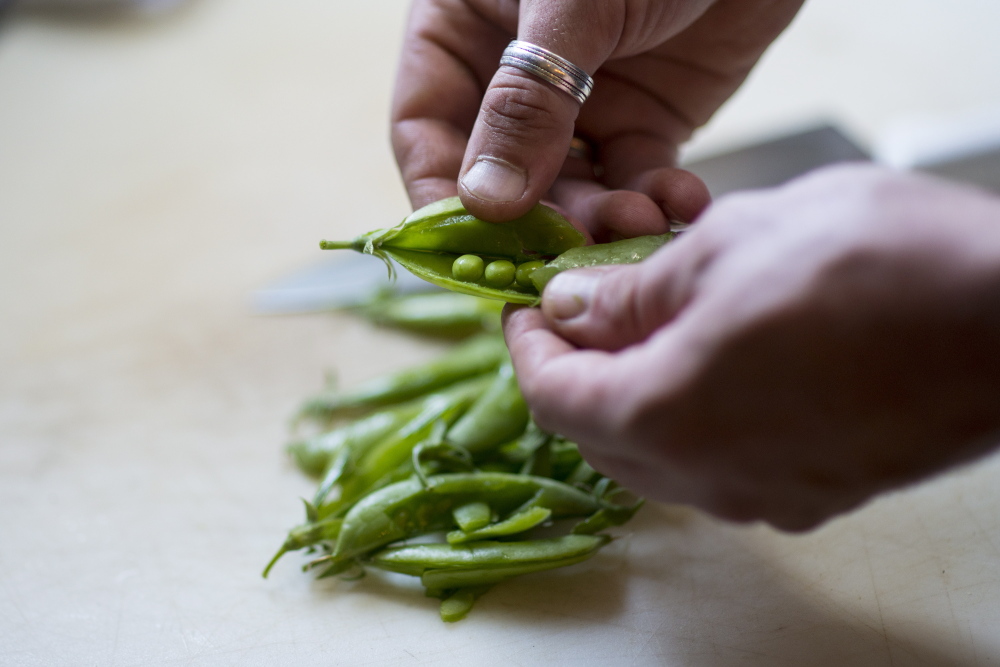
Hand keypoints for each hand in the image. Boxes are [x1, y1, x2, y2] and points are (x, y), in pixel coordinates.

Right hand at [391, 0, 803, 239]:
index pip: (425, 129)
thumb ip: (525, 103)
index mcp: (464, 31)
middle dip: (535, 221)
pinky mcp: (647, 119)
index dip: (441, 194)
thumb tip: (484, 202)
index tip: (468, 249)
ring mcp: (581, 102)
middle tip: (568, 256)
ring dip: (602, 219)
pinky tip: (679, 203)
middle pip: (501, 176)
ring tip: (639, 224)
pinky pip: (636, 178)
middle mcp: (514, 76)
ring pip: (571, 190)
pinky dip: (655, 200)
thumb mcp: (570, 4)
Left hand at [503, 165, 999, 529]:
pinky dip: (692, 414)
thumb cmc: (872, 265)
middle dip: (577, 370)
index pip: (554, 398)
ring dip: (634, 392)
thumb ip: (630, 291)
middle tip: (580, 309)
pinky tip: (715, 360)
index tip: (524, 306)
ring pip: (659, 453)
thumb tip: (572, 307)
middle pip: (600, 434)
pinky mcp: (817, 492)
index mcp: (667, 417)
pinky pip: (720, 461)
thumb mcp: (725, 248)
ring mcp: (767, 495)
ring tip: (647, 324)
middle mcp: (710, 477)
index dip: (526, 348)